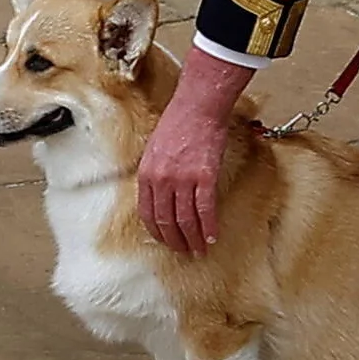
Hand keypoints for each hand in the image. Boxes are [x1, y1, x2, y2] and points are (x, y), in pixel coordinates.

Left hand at [136, 44, 253, 253]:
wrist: (197, 107)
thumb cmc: (178, 123)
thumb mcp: (155, 149)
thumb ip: (155, 174)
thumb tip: (160, 197)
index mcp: (146, 174)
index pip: (147, 213)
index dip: (157, 232)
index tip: (165, 241)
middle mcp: (161, 180)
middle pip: (166, 221)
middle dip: (175, 241)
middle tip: (184, 251)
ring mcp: (182, 180)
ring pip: (186, 220)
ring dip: (193, 239)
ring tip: (199, 250)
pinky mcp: (204, 177)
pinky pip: (205, 210)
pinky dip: (209, 227)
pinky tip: (212, 237)